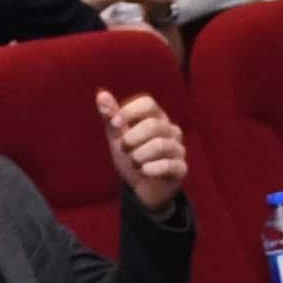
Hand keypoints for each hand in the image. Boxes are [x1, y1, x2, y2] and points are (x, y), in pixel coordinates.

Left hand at [98, 86, 186, 207]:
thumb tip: (101, 94)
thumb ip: (111, 117)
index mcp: (157, 118)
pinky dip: (150, 169)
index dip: (129, 111)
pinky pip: (168, 165)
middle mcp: (171, 130)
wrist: (142, 189)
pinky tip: (144, 171)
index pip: (148, 103)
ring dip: (139, 156)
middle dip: (132, 138)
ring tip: (135, 162)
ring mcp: (178, 149)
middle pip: (153, 124)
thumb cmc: (132, 157)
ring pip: (160, 145)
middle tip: (125, 149)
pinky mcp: (181, 168)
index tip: (115, 124)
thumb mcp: (118, 137)